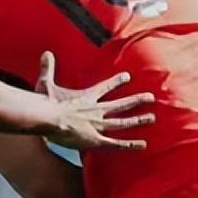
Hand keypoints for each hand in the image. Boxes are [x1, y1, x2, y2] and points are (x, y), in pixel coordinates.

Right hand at [35, 51, 154, 150]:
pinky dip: (129, 144)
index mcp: (86, 97)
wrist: (48, 118)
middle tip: (151, 97)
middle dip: (137, 100)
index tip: (128, 76)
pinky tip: (143, 144)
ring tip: (152, 118)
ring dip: (138, 120)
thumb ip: (48, 69)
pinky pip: (116, 143)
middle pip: (121, 105)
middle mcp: (96, 110)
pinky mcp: (95, 140)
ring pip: (123, 123)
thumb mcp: (46, 83)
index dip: (116, 82)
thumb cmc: (45, 102)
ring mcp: (98, 125)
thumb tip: (46, 53)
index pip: (104, 88)